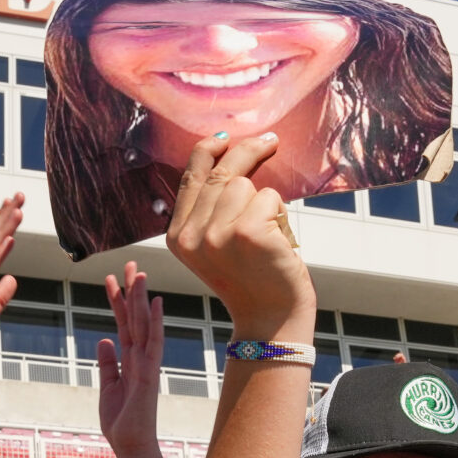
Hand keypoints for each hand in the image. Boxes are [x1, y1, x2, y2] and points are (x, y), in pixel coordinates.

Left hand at [97, 262, 164, 457]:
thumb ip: (107, 365)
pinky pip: (153, 344)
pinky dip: (154, 323)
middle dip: (132, 291)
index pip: (124, 325)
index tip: (113, 280)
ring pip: (144, 325)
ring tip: (138, 273)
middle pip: (135, 318)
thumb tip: (104, 341)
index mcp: (129, 362)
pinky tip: (155, 303)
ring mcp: (147, 365)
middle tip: (129, 263)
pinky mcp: (149, 375)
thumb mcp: (107, 389)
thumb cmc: (121, 423)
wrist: (131, 448)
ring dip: (142, 299)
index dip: (118, 302)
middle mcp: (141, 359)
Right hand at [166, 133, 313, 343]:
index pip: (190, 177)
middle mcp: (192, 235)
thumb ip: (209, 209)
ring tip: (269, 233)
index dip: (209, 149)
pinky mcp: (248, 233)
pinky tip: (278, 240)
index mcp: (177, 236)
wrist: (270, 319)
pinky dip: (280, 215)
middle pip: (222, 171)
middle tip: (271, 142)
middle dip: (249, 151)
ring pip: (246, 184)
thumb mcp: (214, 246)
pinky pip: (269, 198)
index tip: (227, 137)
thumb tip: (224, 151)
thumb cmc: (250, 279)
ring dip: (266, 202)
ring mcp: (218, 234)